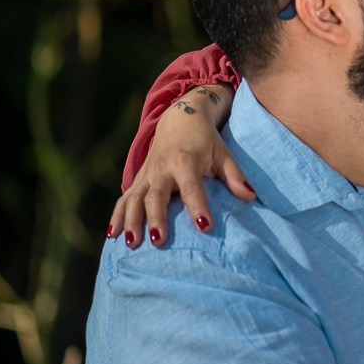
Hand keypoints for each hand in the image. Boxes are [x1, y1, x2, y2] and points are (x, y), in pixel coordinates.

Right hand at [108, 84, 253, 247]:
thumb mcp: (223, 153)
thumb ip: (235, 175)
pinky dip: (117, 216)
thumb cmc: (205, 141)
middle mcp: (162, 169)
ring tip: (131, 244)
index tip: (204, 226)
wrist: (179, 119)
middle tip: (159, 242)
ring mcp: (147, 175)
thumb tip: (251, 196)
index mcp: (185, 161)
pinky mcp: (138, 180)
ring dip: (131, 221)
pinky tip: (112, 235)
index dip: (198, 206)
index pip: (192, 187)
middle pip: (156, 196)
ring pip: (134, 199)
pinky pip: (124, 199)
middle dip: (157, 218)